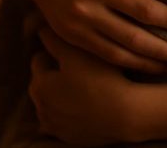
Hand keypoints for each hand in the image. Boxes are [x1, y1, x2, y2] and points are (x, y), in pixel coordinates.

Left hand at [30, 28, 142, 144]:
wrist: (127, 115)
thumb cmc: (101, 79)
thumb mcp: (76, 52)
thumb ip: (54, 39)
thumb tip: (41, 30)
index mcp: (39, 85)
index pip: (39, 60)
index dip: (55, 52)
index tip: (72, 51)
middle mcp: (41, 109)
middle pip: (43, 84)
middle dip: (54, 75)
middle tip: (77, 68)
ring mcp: (55, 127)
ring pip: (51, 105)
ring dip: (59, 96)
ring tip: (81, 87)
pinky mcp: (70, 139)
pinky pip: (63, 123)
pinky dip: (68, 115)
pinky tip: (84, 106)